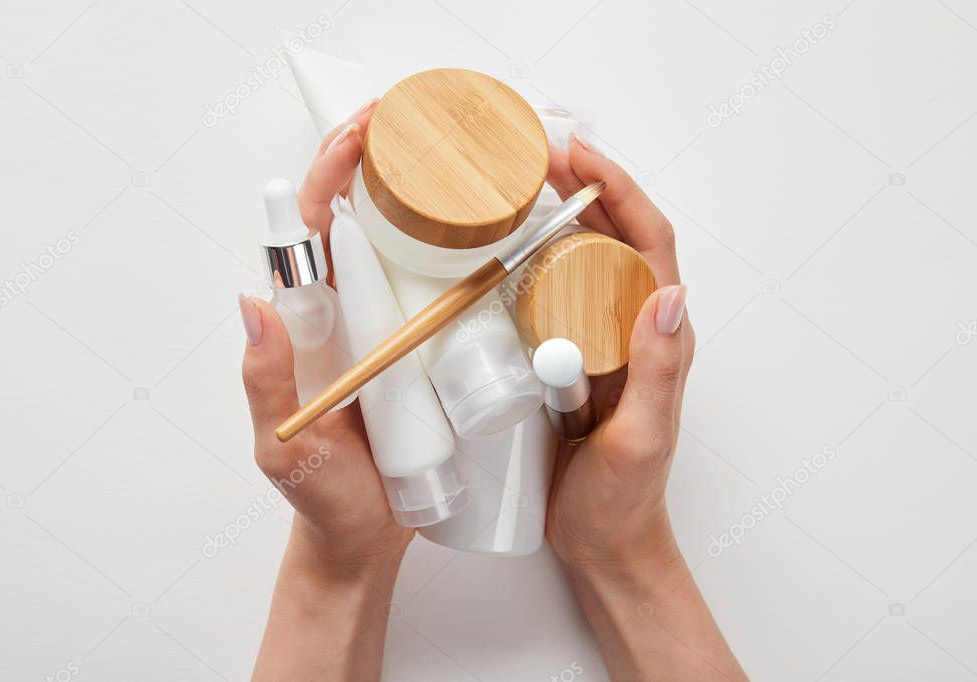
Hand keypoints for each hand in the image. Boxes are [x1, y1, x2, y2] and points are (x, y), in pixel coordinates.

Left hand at [242, 101, 409, 680]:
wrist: (368, 539)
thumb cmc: (322, 498)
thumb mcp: (283, 447)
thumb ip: (265, 382)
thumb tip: (250, 303)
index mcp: (308, 326)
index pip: (309, 231)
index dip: (330, 173)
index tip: (366, 131)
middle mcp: (347, 317)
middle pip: (359, 222)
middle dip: (386, 165)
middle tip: (427, 125)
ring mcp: (388, 333)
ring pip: (404, 252)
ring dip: (427, 202)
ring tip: (466, 163)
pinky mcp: (426, 355)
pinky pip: (442, 296)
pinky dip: (461, 258)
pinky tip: (491, 236)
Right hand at [544, 133, 692, 576]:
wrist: (600, 541)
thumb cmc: (624, 498)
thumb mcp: (642, 438)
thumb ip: (659, 372)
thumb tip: (672, 292)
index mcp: (659, 336)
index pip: (649, 241)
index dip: (619, 189)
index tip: (578, 156)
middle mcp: (631, 327)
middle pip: (613, 236)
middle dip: (581, 185)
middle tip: (534, 153)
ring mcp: (596, 341)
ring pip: (581, 259)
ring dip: (554, 214)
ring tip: (514, 183)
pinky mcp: (564, 358)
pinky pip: (549, 295)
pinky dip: (527, 260)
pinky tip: (496, 250)